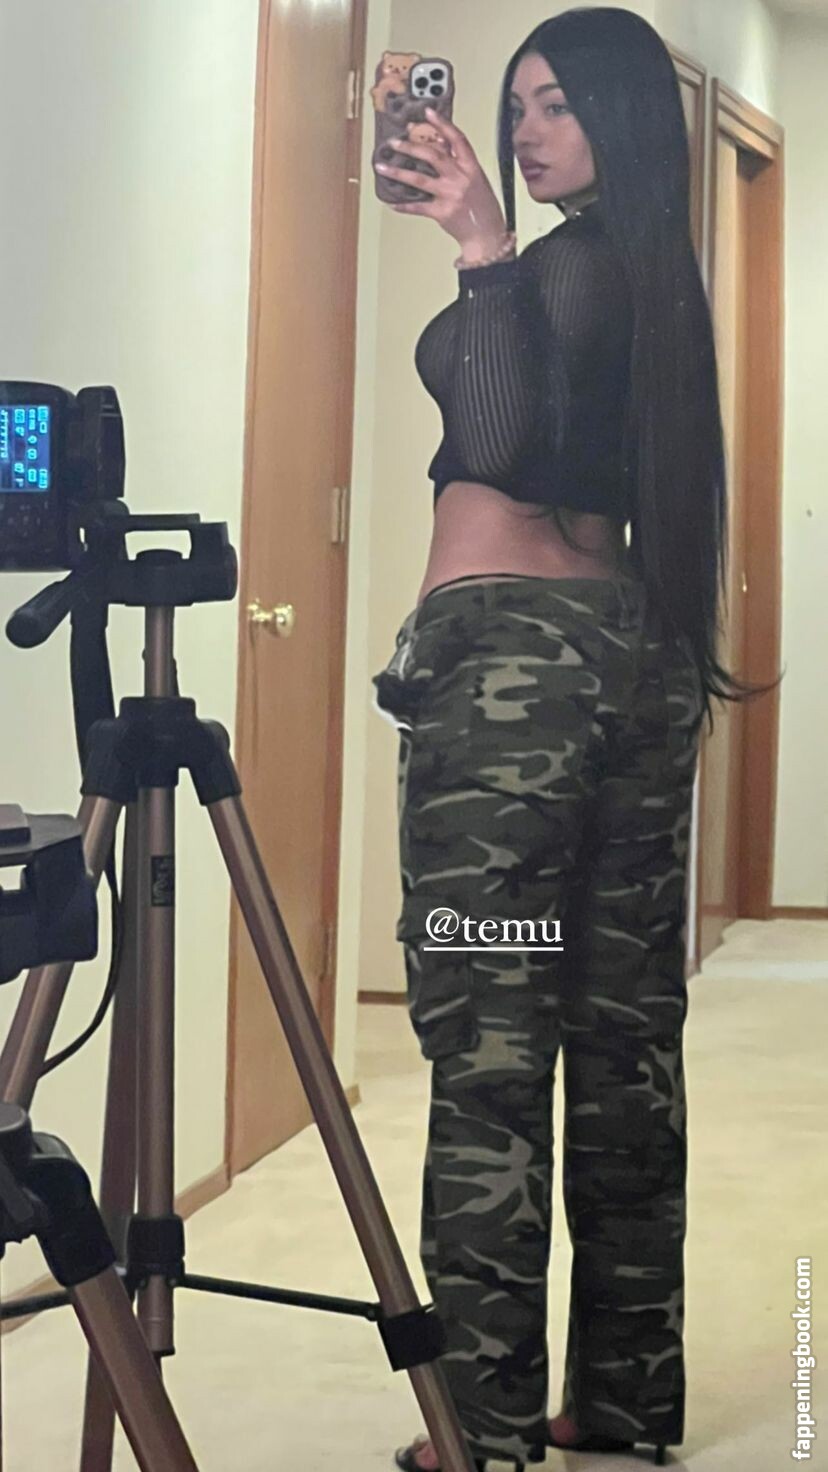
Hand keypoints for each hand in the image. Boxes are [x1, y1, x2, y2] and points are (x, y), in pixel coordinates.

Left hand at [376, 106, 507, 251]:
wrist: (487, 235)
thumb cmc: (484, 208)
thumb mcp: (477, 180)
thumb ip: (459, 163)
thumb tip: (439, 145)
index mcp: (471, 167)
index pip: (457, 139)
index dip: (442, 124)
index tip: (427, 112)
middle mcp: (460, 178)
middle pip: (432, 155)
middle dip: (411, 146)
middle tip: (394, 142)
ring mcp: (450, 195)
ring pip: (419, 179)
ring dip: (398, 172)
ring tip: (382, 166)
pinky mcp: (441, 212)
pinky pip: (417, 207)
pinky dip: (403, 205)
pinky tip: (391, 202)